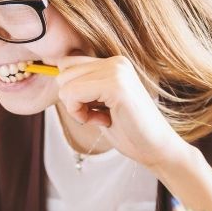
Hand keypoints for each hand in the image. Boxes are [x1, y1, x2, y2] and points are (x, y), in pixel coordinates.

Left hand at [56, 55, 189, 170]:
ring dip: (77, 108)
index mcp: (114, 63)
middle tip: (98, 115)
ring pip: (65, 84)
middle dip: (73, 99)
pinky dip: (80, 114)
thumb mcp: (100, 103)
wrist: (156, 149)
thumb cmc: (129, 131)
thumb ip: (84, 86)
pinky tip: (103, 121)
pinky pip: (73, 94)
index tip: (94, 109)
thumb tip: (55, 74)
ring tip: (103, 117)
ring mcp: (117, 71)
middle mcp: (116, 61)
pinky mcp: (116, 86)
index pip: (68, 64)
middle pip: (63, 72)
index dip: (72, 92)